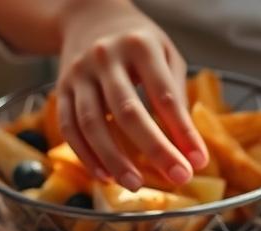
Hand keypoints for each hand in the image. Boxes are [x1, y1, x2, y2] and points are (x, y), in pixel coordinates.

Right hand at [55, 0, 207, 189]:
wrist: (89, 16)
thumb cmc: (138, 43)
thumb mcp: (166, 55)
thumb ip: (176, 96)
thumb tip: (189, 148)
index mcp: (140, 46)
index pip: (165, 95)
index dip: (183, 131)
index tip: (199, 161)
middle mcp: (105, 57)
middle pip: (128, 111)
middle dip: (155, 149)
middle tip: (178, 177)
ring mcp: (79, 73)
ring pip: (92, 122)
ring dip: (114, 158)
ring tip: (136, 184)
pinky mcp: (61, 88)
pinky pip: (69, 127)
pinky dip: (86, 155)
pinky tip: (105, 176)